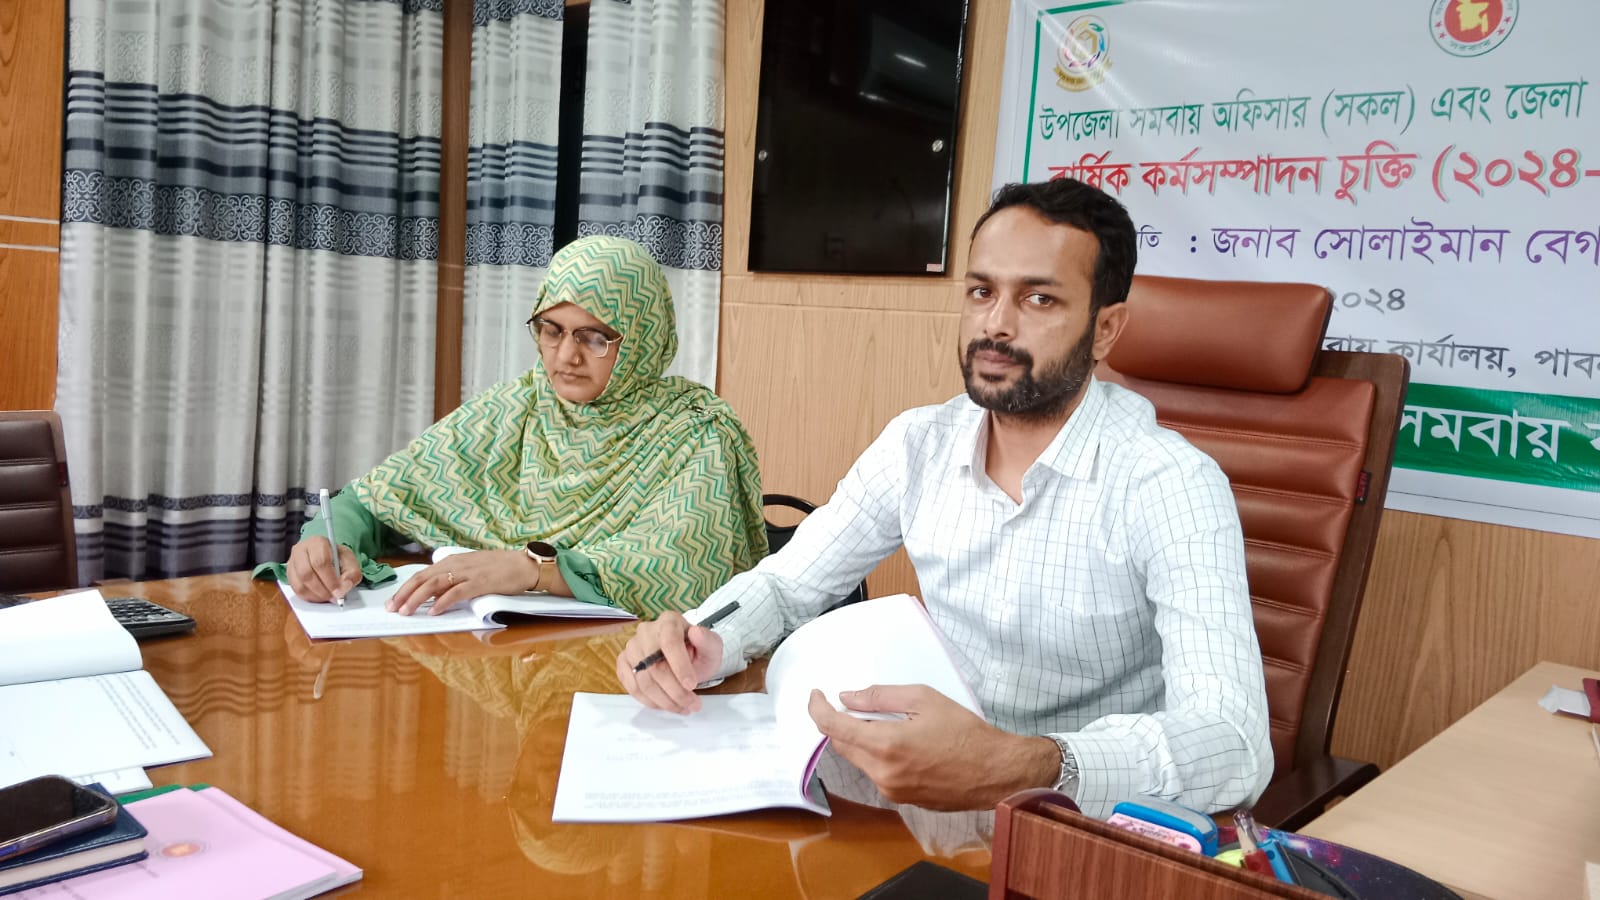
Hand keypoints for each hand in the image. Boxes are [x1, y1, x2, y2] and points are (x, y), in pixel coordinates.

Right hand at [286, 536, 361, 602]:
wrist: (327, 556)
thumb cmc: (337, 558)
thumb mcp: (350, 562)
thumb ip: (352, 573)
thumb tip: (344, 587)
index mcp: (317, 542)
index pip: (320, 562)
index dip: (330, 580)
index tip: (339, 591)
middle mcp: (300, 550)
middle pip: (306, 574)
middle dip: (322, 590)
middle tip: (334, 597)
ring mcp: (292, 563)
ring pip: (299, 584)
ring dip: (316, 595)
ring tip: (328, 597)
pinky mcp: (289, 575)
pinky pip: (296, 590)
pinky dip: (309, 597)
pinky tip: (319, 597)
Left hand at [388, 550, 537, 615]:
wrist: (524, 564)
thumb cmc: (499, 569)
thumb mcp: (470, 570)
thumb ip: (452, 580)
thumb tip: (432, 596)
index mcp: (452, 561)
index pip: (421, 575)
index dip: (404, 588)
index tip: (393, 602)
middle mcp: (455, 564)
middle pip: (422, 579)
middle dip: (404, 594)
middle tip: (392, 609)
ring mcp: (467, 573)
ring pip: (434, 584)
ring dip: (418, 598)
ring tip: (407, 611)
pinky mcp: (480, 582)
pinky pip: (457, 592)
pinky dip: (443, 601)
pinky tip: (434, 611)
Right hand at [614, 611, 723, 713]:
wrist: (689, 659)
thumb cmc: (699, 651)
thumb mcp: (712, 646)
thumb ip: (707, 641)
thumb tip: (696, 632)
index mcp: (669, 621)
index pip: (669, 642)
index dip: (679, 666)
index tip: (691, 685)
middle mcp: (646, 631)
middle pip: (655, 666)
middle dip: (675, 691)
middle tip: (692, 703)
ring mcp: (632, 647)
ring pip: (643, 681)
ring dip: (665, 700)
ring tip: (683, 707)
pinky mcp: (624, 663)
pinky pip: (632, 687)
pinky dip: (650, 701)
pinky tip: (666, 704)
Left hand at [807, 684, 1060, 810]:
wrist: (996, 772)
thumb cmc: (965, 732)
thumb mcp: (924, 699)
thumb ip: (881, 697)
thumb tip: (847, 698)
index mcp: (885, 745)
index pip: (833, 728)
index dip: (817, 709)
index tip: (815, 694)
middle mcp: (882, 773)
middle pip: (842, 745)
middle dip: (838, 723)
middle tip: (843, 702)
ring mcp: (891, 790)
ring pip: (859, 760)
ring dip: (859, 739)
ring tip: (878, 719)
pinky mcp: (902, 799)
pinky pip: (876, 772)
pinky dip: (875, 754)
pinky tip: (895, 741)